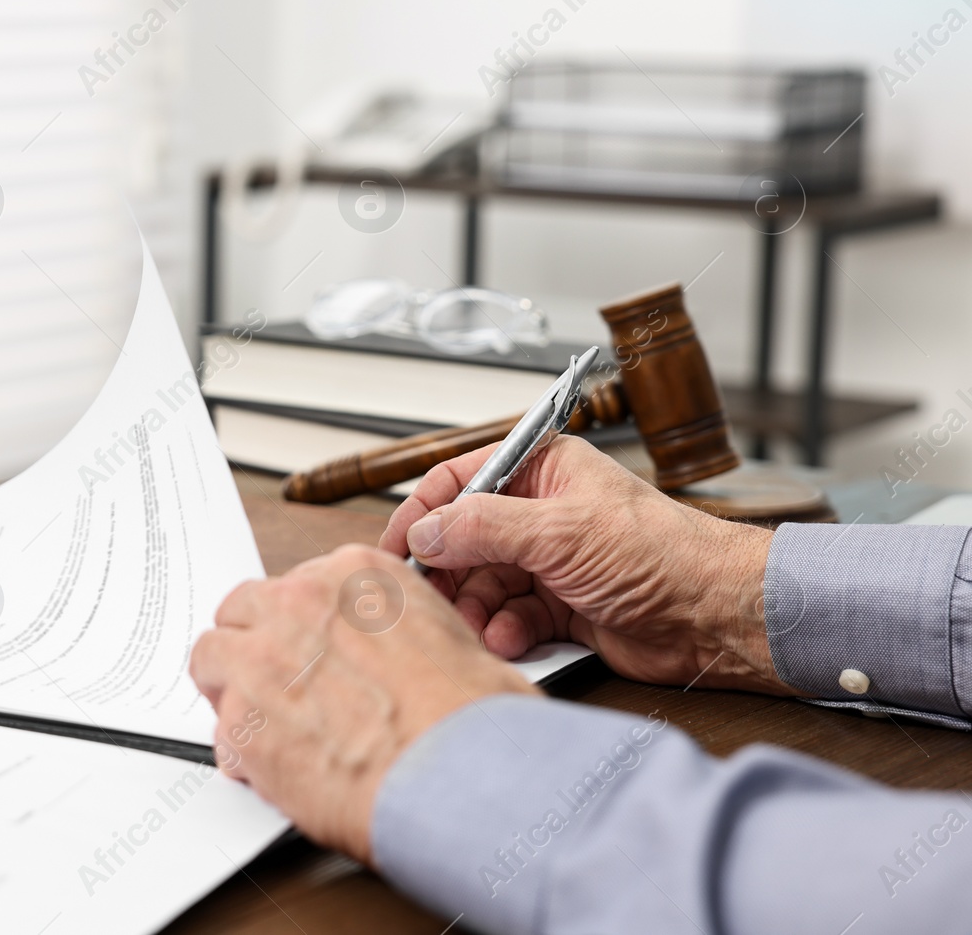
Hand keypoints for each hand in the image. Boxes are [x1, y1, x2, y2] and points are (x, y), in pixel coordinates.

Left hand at [189, 544, 538, 861]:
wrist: (461, 772)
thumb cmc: (471, 716)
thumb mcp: (449, 637)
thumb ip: (392, 632)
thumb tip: (383, 655)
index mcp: (353, 574)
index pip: (296, 583)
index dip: (298, 624)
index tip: (306, 647)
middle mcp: (300, 605)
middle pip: (242, 609)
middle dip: (253, 643)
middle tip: (276, 681)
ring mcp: (262, 660)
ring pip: (211, 657)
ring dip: (232, 688)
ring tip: (266, 723)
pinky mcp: (242, 722)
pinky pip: (222, 730)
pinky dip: (242, 751)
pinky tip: (278, 770)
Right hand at [379, 436, 789, 694]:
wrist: (715, 617)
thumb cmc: (662, 554)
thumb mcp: (558, 531)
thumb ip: (482, 527)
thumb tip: (424, 530)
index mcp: (543, 471)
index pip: (461, 480)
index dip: (423, 512)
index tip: (395, 547)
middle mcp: (543, 513)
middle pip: (465, 537)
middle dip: (447, 570)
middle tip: (426, 596)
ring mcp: (551, 562)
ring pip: (484, 583)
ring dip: (475, 606)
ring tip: (476, 624)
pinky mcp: (562, 608)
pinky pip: (510, 617)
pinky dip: (504, 630)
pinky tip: (510, 639)